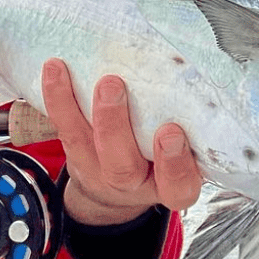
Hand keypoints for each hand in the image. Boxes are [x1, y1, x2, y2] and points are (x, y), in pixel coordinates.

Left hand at [41, 58, 203, 225]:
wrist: (117, 190)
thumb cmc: (163, 160)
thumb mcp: (190, 156)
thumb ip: (197, 129)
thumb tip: (203, 74)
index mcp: (170, 185)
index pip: (177, 185)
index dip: (174, 162)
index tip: (171, 132)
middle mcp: (133, 183)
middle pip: (122, 166)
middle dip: (115, 126)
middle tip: (114, 87)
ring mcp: (99, 170)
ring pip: (86, 144)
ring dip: (79, 106)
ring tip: (82, 73)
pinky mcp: (76, 153)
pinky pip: (64, 127)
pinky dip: (58, 97)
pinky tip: (55, 68)